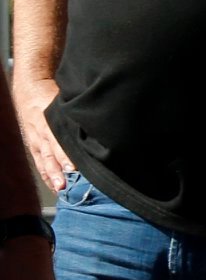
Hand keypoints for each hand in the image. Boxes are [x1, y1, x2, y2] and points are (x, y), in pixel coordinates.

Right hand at [13, 78, 70, 193]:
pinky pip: (39, 163)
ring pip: (44, 160)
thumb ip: (80, 114)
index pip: (59, 139)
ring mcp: (36, 140)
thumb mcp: (66, 101)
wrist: (30, 91)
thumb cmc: (54, 95)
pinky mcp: (33, 145)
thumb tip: (102, 124)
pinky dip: (46, 176)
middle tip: (68, 181)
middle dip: (59, 169)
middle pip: (51, 153)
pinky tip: (55, 187)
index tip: (73, 166)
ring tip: (61, 188)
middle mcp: (44, 132)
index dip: (65, 153)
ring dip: (52, 176)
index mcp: (52, 119)